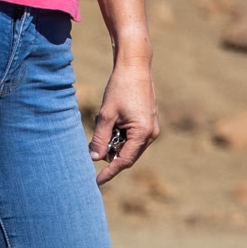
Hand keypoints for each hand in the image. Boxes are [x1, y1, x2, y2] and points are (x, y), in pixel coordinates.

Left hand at [88, 57, 159, 184]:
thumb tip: (94, 158)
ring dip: (114, 142)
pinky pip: (134, 136)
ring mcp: (152, 127)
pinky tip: (111, 120)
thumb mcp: (106, 115)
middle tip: (93, 144)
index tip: (97, 181)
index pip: (124, 161)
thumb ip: (100, 138)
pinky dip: (120, 134)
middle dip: (110, 154)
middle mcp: (152, 133)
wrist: (135, 66)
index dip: (109, 172)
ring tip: (103, 122)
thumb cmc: (121, 88)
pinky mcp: (149, 121)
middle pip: (128, 155)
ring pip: (130, 146)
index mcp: (143, 133)